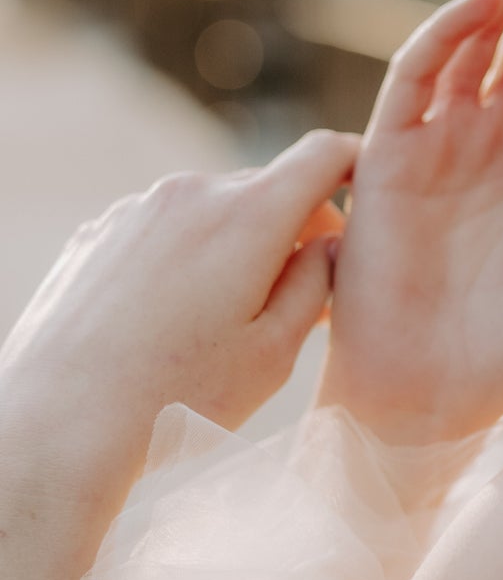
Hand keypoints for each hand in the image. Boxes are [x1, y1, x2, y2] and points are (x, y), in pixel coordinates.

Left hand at [0, 131, 358, 476]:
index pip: (323, 155)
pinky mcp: (99, 233)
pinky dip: (183, 257)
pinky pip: (163, 228)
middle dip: (293, 228)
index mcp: (249, 215)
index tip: (366, 195)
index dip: (355, 166)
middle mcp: (194, 193)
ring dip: (234, 245)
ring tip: (223, 322)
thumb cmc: (177, 396)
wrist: (58, 424)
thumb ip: (316, 282)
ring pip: (213, 211)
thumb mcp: (275, 352)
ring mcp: (139, 209)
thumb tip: (329, 242)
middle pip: (267, 188)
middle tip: (300, 298)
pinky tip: (168, 321)